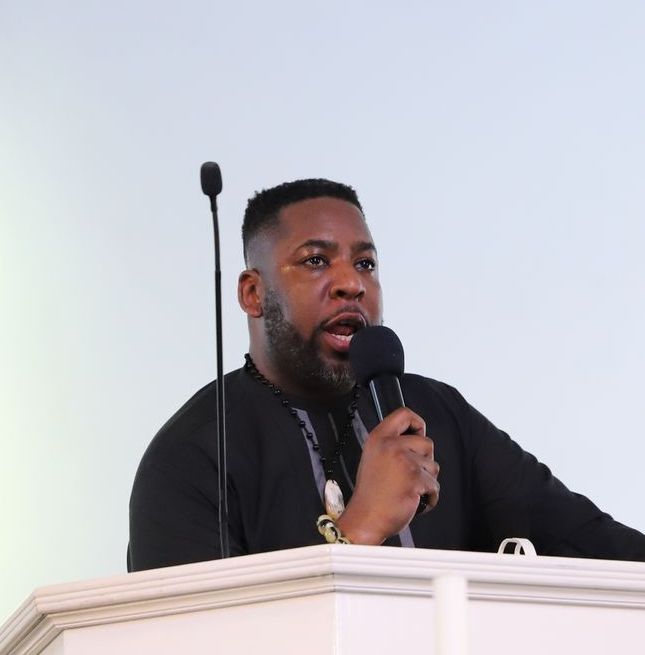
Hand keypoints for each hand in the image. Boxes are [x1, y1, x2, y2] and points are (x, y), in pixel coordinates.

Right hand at [337, 407, 439, 544]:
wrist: (366, 518)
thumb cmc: (372, 494)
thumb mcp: (374, 457)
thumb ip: (392, 444)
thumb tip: (417, 439)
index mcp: (378, 438)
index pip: (404, 414)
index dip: (417, 423)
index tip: (418, 434)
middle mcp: (390, 446)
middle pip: (427, 442)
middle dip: (425, 460)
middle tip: (410, 474)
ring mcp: (403, 461)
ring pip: (433, 466)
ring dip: (426, 480)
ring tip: (408, 488)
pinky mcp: (414, 478)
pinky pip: (434, 486)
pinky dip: (429, 497)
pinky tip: (413, 499)